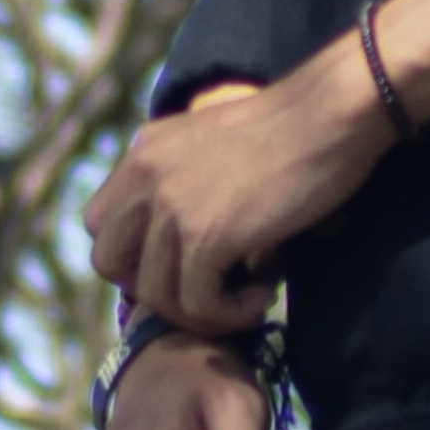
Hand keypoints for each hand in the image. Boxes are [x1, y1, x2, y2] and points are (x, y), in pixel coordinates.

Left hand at [83, 44, 389, 333]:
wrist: (329, 115)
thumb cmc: (293, 128)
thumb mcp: (213, 144)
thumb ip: (181, 181)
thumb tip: (178, 253)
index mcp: (144, 150)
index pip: (99, 223)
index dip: (134, 253)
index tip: (182, 261)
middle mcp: (145, 175)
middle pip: (108, 263)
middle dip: (153, 286)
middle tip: (205, 284)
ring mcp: (171, 206)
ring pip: (155, 295)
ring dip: (202, 309)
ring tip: (249, 294)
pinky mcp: (205, 237)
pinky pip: (197, 306)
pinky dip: (232, 314)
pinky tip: (265, 292)